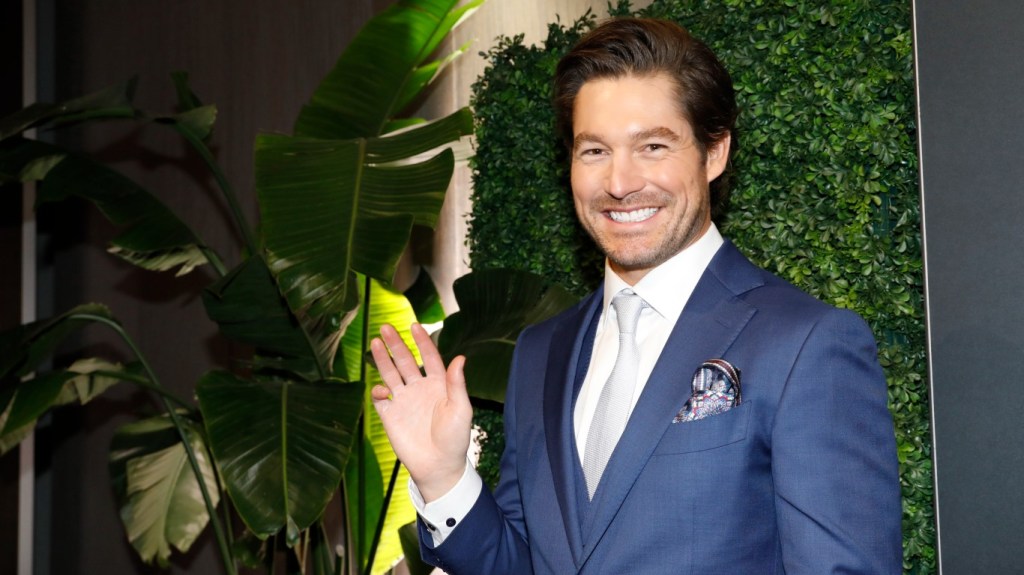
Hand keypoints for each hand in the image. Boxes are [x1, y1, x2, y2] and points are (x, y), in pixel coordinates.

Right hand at [370, 323, 472, 501]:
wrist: (438, 466)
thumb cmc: (455, 438)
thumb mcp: (461, 409)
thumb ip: (457, 384)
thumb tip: (461, 357)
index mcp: (439, 384)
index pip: (429, 357)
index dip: (422, 342)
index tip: (414, 326)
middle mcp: (420, 388)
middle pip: (405, 361)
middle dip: (395, 345)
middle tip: (385, 328)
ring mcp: (404, 401)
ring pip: (390, 374)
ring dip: (382, 359)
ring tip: (374, 342)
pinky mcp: (390, 415)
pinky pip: (380, 398)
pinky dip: (378, 390)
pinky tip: (382, 389)